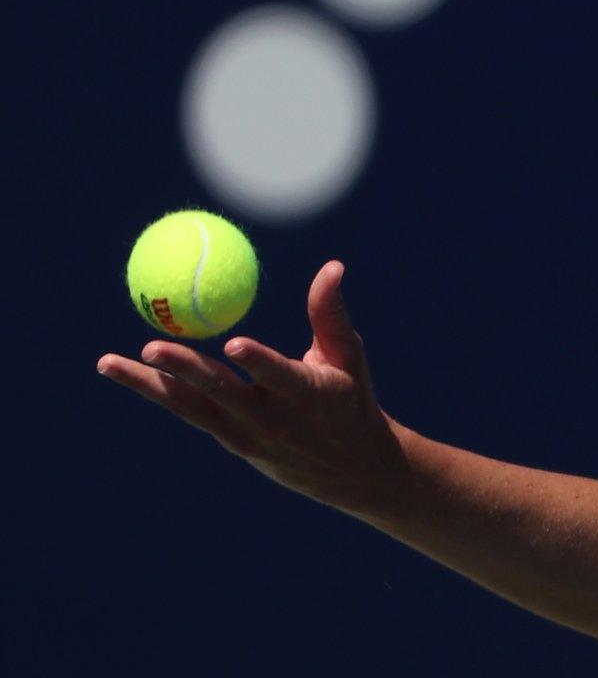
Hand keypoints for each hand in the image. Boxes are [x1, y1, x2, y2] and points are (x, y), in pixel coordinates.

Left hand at [98, 260, 413, 517]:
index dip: (257, 362)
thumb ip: (330, 313)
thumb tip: (332, 265)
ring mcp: (245, 434)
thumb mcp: (347, 357)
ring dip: (148, 384)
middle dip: (184, 370)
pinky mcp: (229, 441)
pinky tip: (128, 372)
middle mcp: (270, 418)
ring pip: (190, 406)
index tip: (234, 344)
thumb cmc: (350, 398)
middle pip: (220, 391)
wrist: (347, 469)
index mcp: (306, 394)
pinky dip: (159, 391)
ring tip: (108, 362)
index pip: (278, 376)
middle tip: (150, 347)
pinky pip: (188, 412)